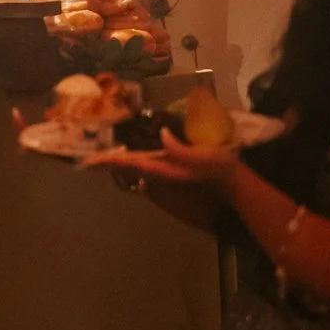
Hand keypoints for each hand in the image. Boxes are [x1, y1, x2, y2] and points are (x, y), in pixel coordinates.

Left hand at [82, 141, 241, 193]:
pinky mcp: (174, 192)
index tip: (92, 160)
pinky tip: (142, 162)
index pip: (133, 165)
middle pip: (132, 173)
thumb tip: (163, 134)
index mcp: (166, 174)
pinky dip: (141, 170)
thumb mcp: (205, 157)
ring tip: (113, 156)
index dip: (113, 162)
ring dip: (127, 167)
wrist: (237, 195)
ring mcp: (167, 190)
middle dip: (115, 164)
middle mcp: (162, 184)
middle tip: (97, 155)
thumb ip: (182, 149)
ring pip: (140, 177)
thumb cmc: (221, 173)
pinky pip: (151, 179)